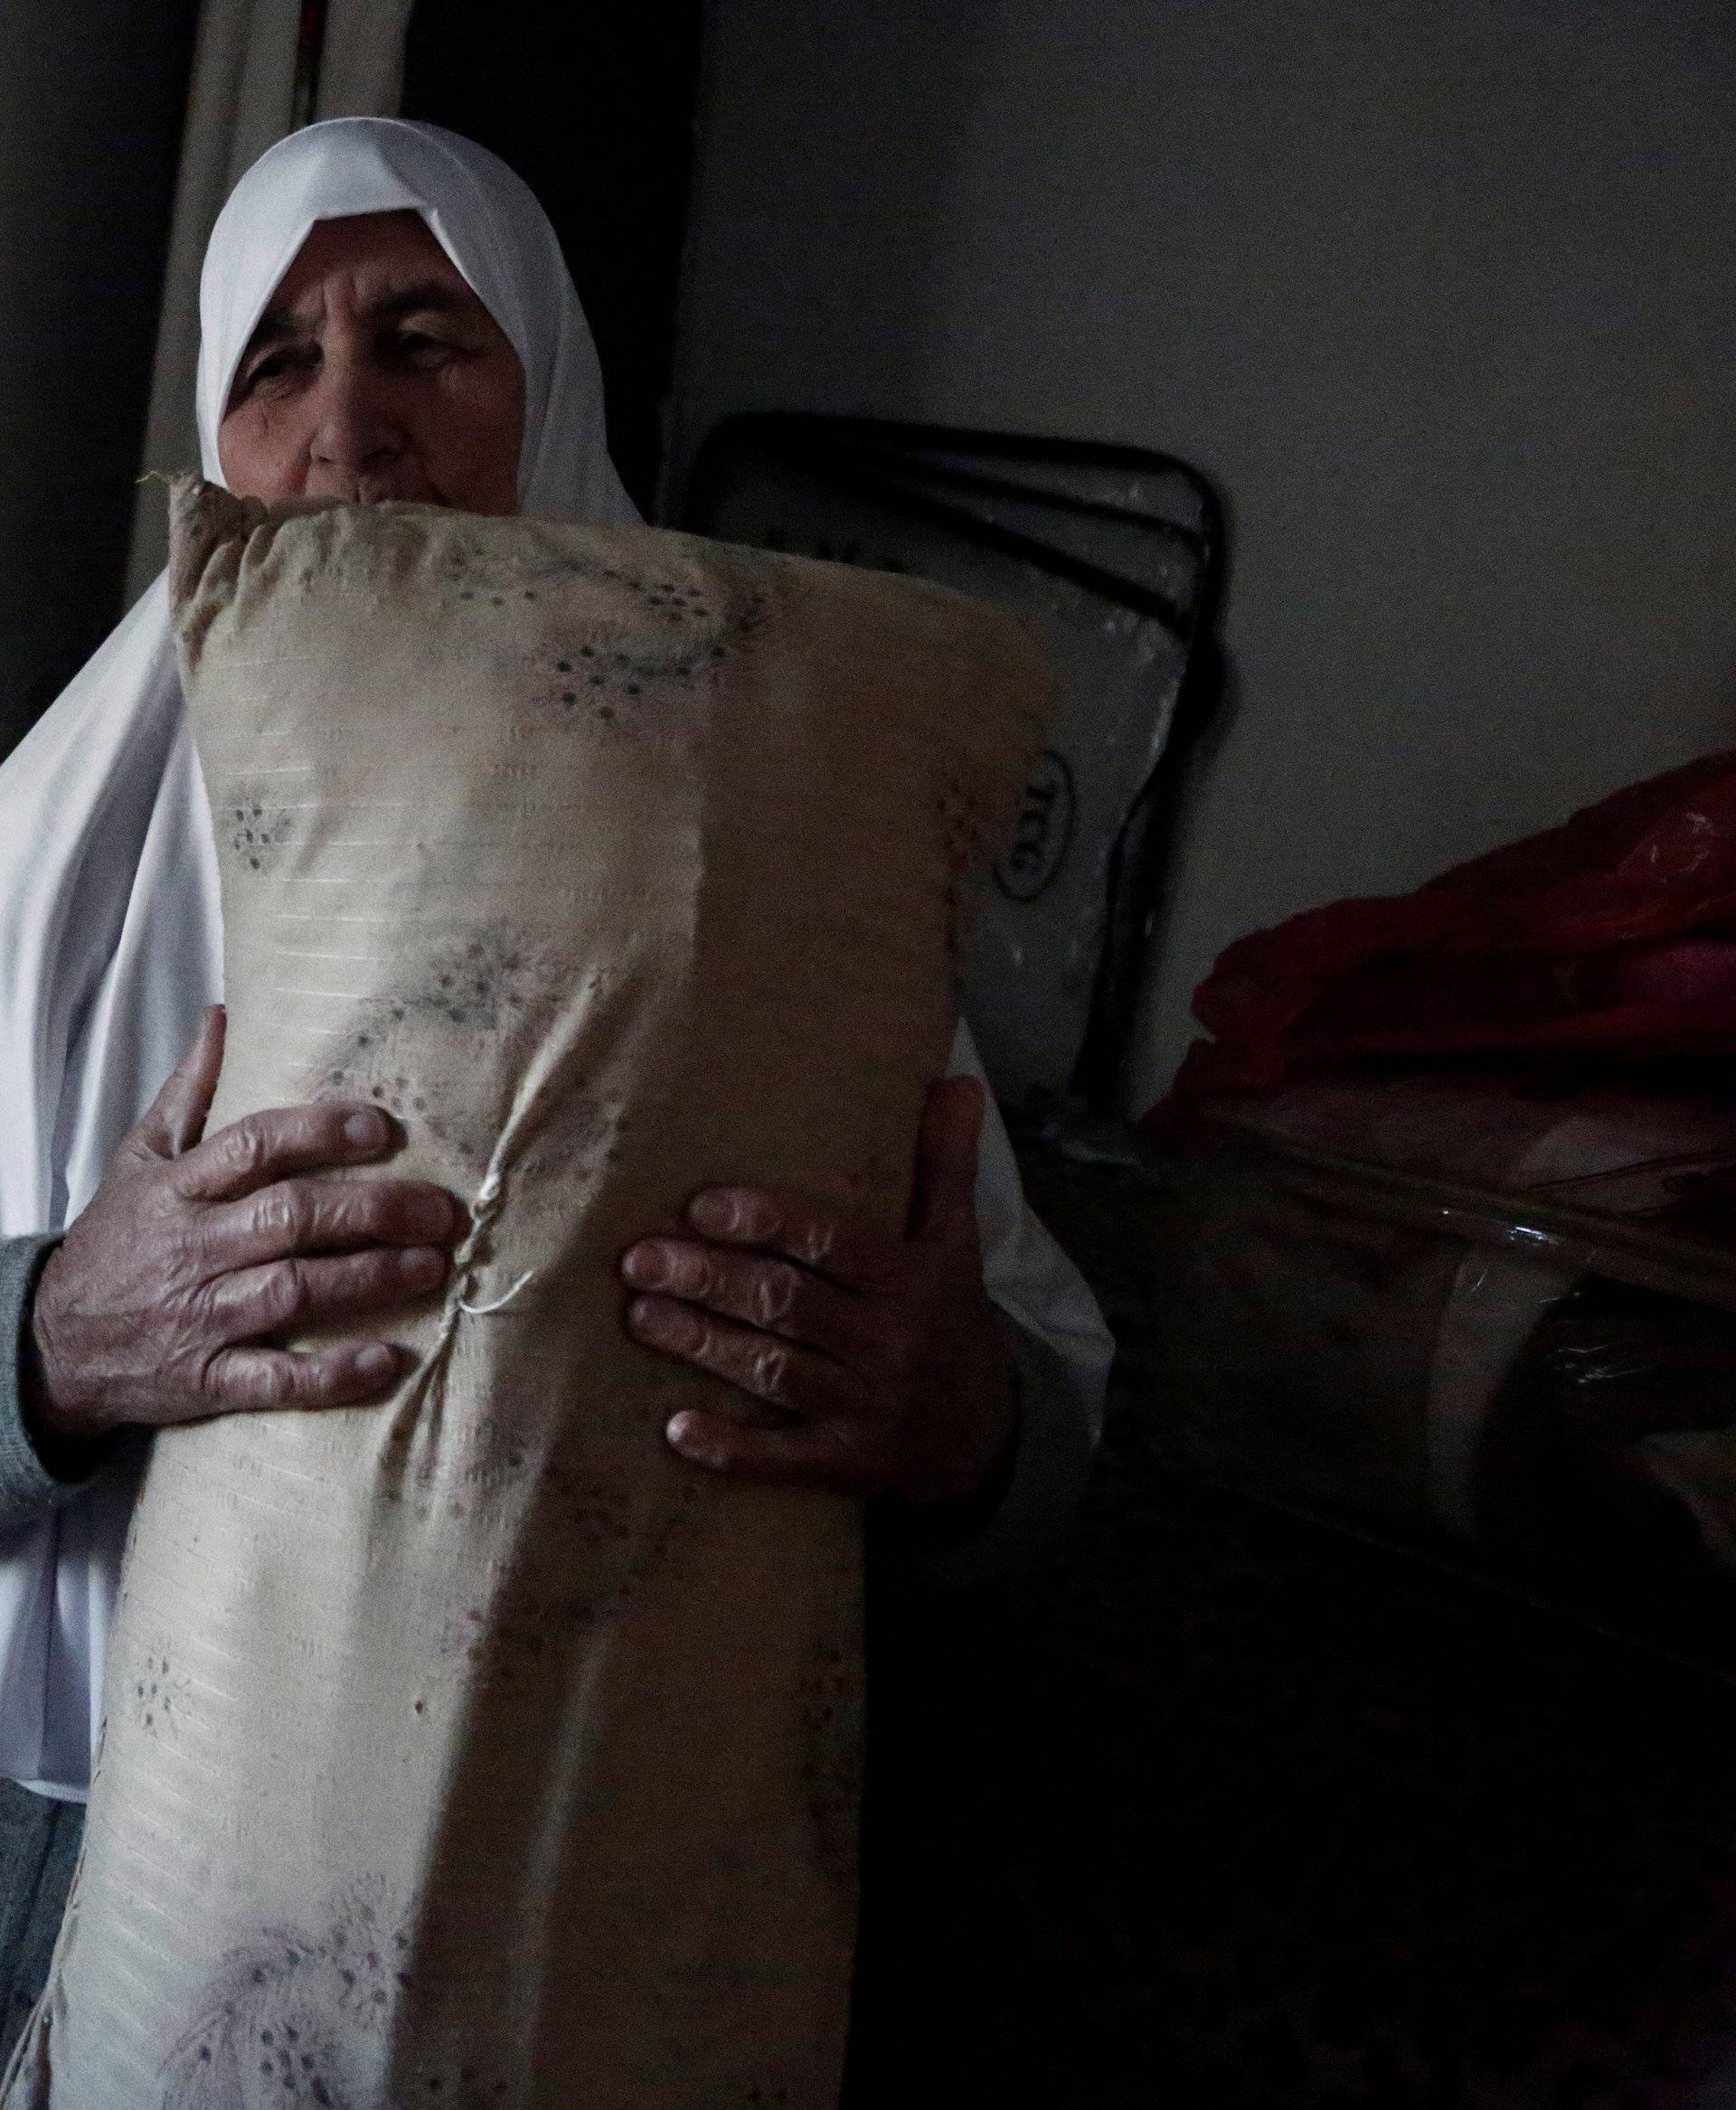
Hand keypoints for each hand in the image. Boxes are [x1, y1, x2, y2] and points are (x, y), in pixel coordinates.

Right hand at [25, 1005, 465, 1451]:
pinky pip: (274, 1380)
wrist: (51, 1346)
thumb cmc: (116, 1242)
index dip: (321, 1133)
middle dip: (373, 1211)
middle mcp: (193, 1248)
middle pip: (291, 1217)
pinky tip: (386, 1360)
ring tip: (433, 1267)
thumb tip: (224, 1016)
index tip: (383, 1129)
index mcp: (179, 1188)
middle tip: (442, 1211)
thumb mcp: (137, 1159)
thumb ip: (188, 1091)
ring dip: (370, 1279)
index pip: (254, 1146)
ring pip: (293, 1291)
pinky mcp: (206, 1380)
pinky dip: (330, 1374)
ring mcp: (201, 1316)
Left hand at [619, 1075, 1017, 1503]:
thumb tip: (957, 1081)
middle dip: (708, 1279)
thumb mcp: (958, 1240)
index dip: (766, 1223)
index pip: (831, 1244)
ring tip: (638, 1316)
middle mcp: (888, 1341)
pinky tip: (676, 1430)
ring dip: (701, 1343)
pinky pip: (784, 1458)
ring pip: (773, 1371)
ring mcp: (867, 1407)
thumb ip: (946, 1161)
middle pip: (785, 1304)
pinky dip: (731, 1449)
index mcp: (910, 1279)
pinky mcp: (848, 1463)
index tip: (699, 1207)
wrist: (987, 1433)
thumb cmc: (951, 1318)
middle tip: (638, 1259)